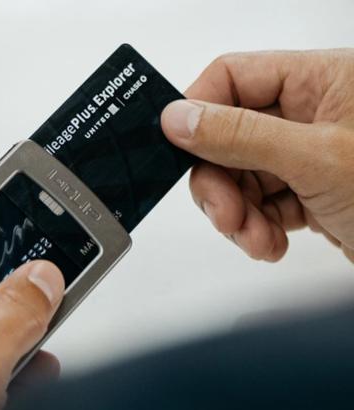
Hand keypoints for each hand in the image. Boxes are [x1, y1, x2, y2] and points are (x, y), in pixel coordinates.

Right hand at [161, 50, 353, 262]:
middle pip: (227, 136)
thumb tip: (179, 117)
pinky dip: (256, 228)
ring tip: (253, 237)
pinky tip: (269, 242)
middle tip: (224, 213)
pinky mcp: (308, 192)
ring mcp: (307, 155)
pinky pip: (259, 204)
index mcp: (318, 80)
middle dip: (219, 181)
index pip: (232, 78)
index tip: (178, 146)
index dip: (198, 111)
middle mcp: (309, 114)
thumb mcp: (316, 158)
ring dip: (237, 213)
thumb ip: (241, 135)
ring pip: (239, 176)